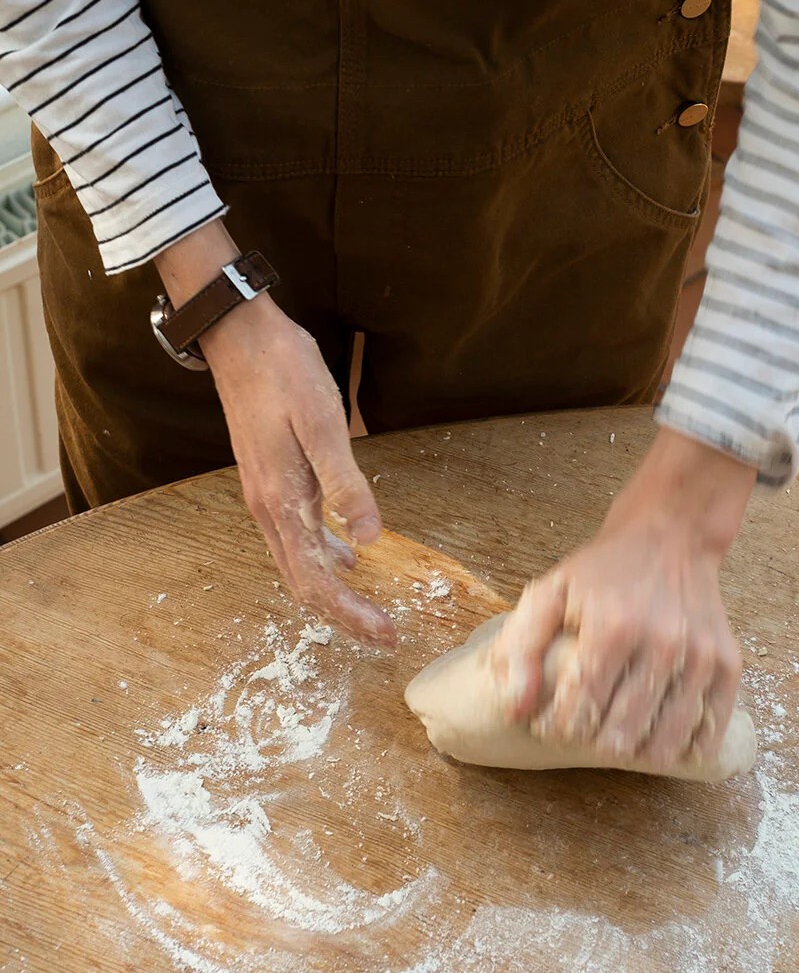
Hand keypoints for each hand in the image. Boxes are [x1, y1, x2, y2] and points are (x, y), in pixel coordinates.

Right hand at [156, 222, 393, 645]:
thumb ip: (347, 483)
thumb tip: (370, 539)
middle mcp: (268, 507)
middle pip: (305, 582)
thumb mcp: (324, 422)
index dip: (351, 612)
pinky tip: (349, 555)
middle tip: (384, 637)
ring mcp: (265, 494)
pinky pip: (296, 536)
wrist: (238, 335)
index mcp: (282, 500)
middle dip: (344, 615)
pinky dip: (323, 557)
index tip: (386, 633)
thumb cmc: (283, 371)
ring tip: (369, 609)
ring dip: (334, 591)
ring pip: (298, 563)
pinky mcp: (270, 479)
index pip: (317, 578)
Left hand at [492, 429, 754, 767]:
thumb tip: (516, 711)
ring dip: (635, 751)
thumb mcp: (550, 592)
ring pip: (665, 740)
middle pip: (622, 732)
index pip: (580, 706)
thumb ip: (521, 648)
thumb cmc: (603, 571)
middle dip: (593, 743)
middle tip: (583, 731)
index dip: (558, 727)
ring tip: (617, 738)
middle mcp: (663, 643)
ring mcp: (701, 656)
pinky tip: (660, 743)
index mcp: (613, 626)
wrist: (670, 537)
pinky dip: (685, 748)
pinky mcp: (728, 664)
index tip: (549, 725)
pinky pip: (710, 728)